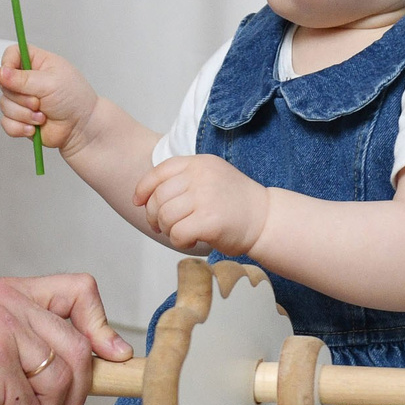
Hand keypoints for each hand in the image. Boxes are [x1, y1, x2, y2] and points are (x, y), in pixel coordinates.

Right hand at [0, 44, 99, 153]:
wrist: (81, 128)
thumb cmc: (75, 100)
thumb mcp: (51, 83)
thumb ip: (23, 79)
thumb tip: (2, 73)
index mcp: (37, 63)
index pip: (12, 54)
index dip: (7, 64)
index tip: (10, 76)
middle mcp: (27, 80)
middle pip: (4, 83)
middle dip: (21, 98)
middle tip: (38, 101)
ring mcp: (22, 100)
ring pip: (4, 104)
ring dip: (23, 114)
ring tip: (41, 115)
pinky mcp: (20, 118)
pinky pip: (6, 122)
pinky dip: (20, 127)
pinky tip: (34, 127)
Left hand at [135, 154, 269, 255]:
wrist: (266, 219)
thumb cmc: (234, 204)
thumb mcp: (210, 178)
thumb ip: (183, 180)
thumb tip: (145, 196)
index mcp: (200, 163)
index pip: (159, 172)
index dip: (143, 189)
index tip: (139, 203)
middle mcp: (201, 176)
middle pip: (158, 197)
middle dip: (154, 216)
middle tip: (162, 227)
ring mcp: (206, 197)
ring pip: (165, 216)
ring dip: (168, 230)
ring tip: (182, 233)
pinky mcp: (209, 220)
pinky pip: (177, 233)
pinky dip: (179, 241)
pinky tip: (192, 240)